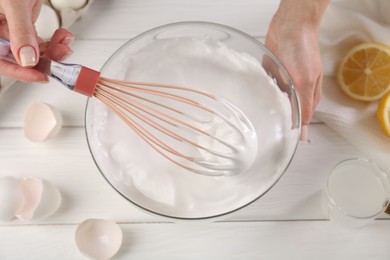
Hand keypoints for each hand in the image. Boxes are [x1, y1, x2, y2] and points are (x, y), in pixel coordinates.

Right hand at [0, 0, 72, 81]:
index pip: (0, 62)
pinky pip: (38, 41)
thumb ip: (20, 31)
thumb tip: (28, 59)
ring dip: (53, 50)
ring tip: (66, 43)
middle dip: (44, 59)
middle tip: (62, 55)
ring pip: (32, 51)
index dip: (20, 73)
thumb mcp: (12, 3)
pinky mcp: (22, 25)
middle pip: (19, 59)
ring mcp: (9, 29)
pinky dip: (54, 41)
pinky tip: (63, 37)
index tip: (42, 76)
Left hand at [265, 0, 328, 140]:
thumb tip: (302, 130)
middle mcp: (295, 90)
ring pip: (273, 101)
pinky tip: (252, 98)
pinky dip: (259, 91)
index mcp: (307, 96)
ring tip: (255, 118)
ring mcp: (283, 81)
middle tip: (263, 132)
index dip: (290, 131)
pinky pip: (264, 87)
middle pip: (285, 111)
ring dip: (265, 106)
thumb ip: (302, 107)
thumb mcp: (304, 83)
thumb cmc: (303, 50)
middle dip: (275, 119)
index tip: (279, 143)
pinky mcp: (271, 72)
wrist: (290, 25)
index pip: (299, 120)